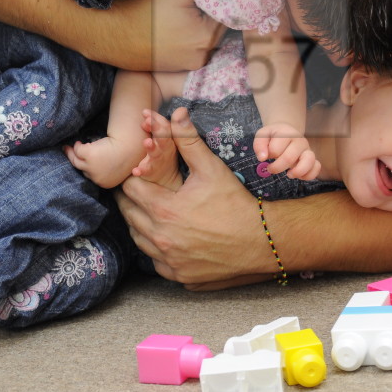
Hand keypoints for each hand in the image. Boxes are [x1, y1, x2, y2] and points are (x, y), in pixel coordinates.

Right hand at [63, 139, 134, 189]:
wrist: (132, 145)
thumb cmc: (129, 153)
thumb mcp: (118, 167)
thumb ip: (107, 169)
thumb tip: (99, 163)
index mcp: (106, 183)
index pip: (92, 176)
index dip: (86, 169)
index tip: (82, 163)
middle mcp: (97, 178)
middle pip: (81, 169)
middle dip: (75, 161)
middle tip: (68, 153)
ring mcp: (91, 167)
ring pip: (76, 161)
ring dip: (71, 154)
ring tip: (67, 148)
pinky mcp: (89, 155)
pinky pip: (78, 151)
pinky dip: (76, 147)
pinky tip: (77, 143)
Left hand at [114, 107, 269, 285]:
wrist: (262, 242)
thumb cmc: (236, 204)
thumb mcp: (211, 168)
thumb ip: (188, 141)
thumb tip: (175, 114)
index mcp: (163, 210)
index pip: (130, 189)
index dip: (133, 177)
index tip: (140, 173)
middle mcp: (160, 239)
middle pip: (128, 215)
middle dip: (132, 200)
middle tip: (140, 190)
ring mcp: (169, 262)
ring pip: (139, 240)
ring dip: (140, 225)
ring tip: (150, 211)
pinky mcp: (180, 278)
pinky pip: (156, 263)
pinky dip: (156, 250)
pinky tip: (167, 238)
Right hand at [147, 0, 225, 71]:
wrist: (117, 35)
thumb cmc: (147, 12)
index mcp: (208, 36)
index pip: (227, 16)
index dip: (219, 3)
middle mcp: (204, 55)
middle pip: (218, 30)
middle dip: (211, 17)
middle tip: (197, 5)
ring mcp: (192, 65)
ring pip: (207, 41)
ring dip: (202, 30)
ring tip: (185, 19)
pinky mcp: (180, 68)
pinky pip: (195, 50)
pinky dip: (192, 41)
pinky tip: (178, 32)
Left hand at [254, 123, 320, 180]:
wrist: (287, 132)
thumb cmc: (274, 136)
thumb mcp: (263, 135)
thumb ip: (259, 144)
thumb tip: (262, 158)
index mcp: (286, 133)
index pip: (276, 149)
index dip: (268, 155)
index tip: (265, 155)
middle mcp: (299, 141)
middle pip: (289, 158)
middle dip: (277, 167)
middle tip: (270, 169)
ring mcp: (308, 150)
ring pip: (310, 161)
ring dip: (297, 171)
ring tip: (289, 174)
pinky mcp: (313, 159)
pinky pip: (317, 168)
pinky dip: (309, 175)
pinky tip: (298, 176)